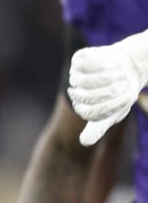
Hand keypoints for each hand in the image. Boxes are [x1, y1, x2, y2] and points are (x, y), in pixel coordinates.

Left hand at [67, 30, 147, 145]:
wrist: (127, 68)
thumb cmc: (121, 94)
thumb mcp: (113, 114)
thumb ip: (98, 128)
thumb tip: (84, 142)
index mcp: (82, 107)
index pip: (89, 112)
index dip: (109, 106)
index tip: (126, 100)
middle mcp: (75, 91)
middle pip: (85, 97)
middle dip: (107, 92)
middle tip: (124, 86)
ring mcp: (74, 75)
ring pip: (82, 81)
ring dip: (105, 78)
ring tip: (121, 75)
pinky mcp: (78, 59)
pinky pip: (84, 64)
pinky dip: (101, 65)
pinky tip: (114, 65)